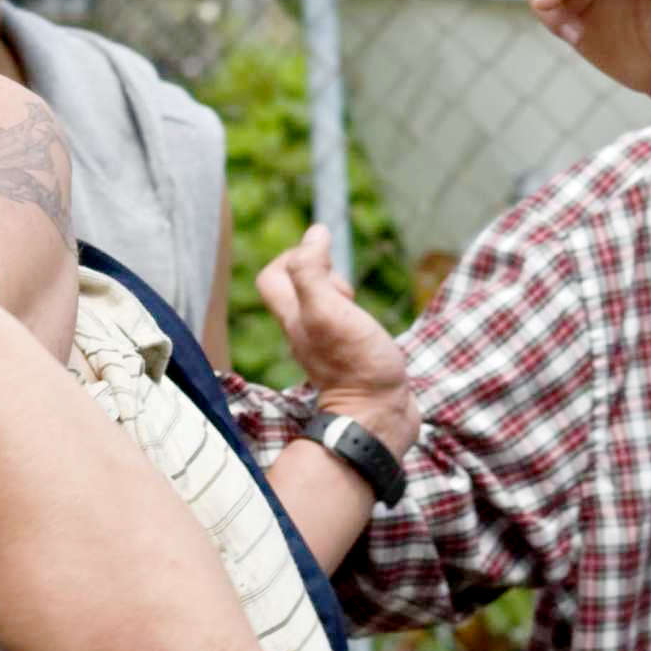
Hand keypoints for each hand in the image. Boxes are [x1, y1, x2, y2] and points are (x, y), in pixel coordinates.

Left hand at [255, 225, 418, 454]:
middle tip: (344, 289)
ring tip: (356, 306)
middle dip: (321, 275)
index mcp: (293, 319)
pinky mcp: (347, 361)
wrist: (379, 417)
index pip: (271, 278)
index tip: (324, 257)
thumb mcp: (329, 310)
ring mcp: (325, 349)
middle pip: (297, 291)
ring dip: (339, 296)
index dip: (292, 257)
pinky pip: (340, 329)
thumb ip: (313, 271)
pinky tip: (368, 327)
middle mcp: (303, 334)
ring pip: (320, 309)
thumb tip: (314, 233)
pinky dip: (352, 318)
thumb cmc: (356, 365)